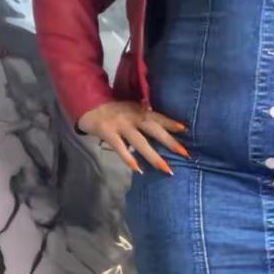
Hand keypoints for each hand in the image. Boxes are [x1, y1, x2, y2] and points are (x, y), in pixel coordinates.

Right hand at [75, 101, 189, 175]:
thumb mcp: (130, 110)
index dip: (171, 123)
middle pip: (154, 130)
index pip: (158, 117)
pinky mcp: (108, 132)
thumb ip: (143, 119)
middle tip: (185, 154)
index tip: (186, 130)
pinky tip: (138, 169)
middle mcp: (132, 116)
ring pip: (140, 142)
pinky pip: (119, 147)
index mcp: (139, 110)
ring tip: (166, 169)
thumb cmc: (113, 111)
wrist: (87, 104)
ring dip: (153, 156)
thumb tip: (161, 134)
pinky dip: (128, 158)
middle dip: (170, 142)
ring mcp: (120, 124)